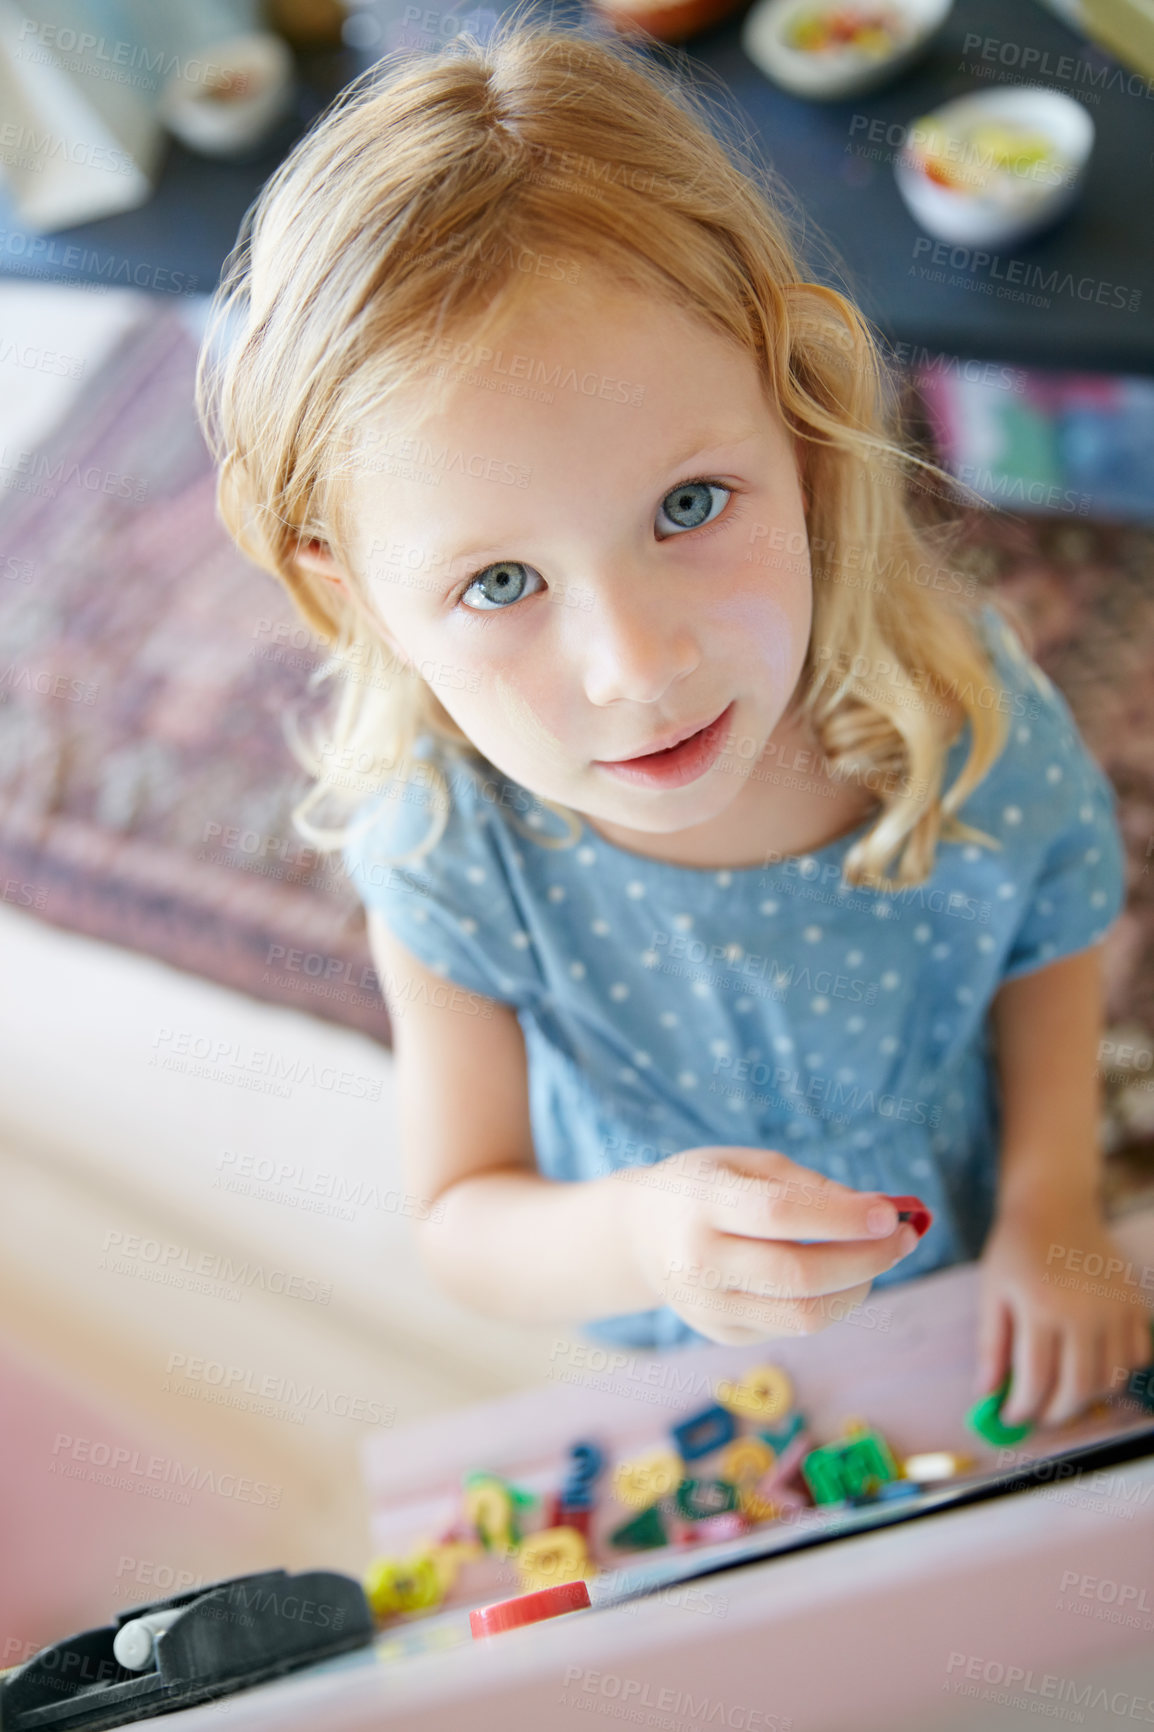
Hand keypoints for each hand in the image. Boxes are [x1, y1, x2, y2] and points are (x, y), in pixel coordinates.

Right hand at [615, 1145, 919, 1345]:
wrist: (641, 1235)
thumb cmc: (707, 1186)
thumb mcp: (748, 1163)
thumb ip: (810, 1186)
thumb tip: (878, 1212)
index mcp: (703, 1202)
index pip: (780, 1214)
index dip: (841, 1217)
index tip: (890, 1213)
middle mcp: (699, 1259)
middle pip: (798, 1274)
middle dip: (865, 1259)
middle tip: (903, 1239)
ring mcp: (708, 1306)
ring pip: (803, 1316)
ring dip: (858, 1289)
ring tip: (877, 1259)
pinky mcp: (722, 1334)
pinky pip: (792, 1328)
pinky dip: (829, 1303)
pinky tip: (836, 1276)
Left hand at [975, 1200, 1153, 1427]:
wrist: (1055, 1206)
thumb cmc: (1016, 1249)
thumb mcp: (992, 1292)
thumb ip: (991, 1346)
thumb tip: (986, 1395)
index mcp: (1041, 1308)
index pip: (1036, 1381)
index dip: (1022, 1409)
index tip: (1010, 1417)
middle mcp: (1085, 1312)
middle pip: (1078, 1389)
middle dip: (1055, 1414)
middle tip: (1038, 1414)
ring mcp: (1116, 1309)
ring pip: (1111, 1379)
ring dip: (1086, 1398)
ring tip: (1062, 1393)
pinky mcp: (1135, 1303)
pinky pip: (1136, 1356)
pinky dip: (1117, 1373)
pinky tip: (1093, 1368)